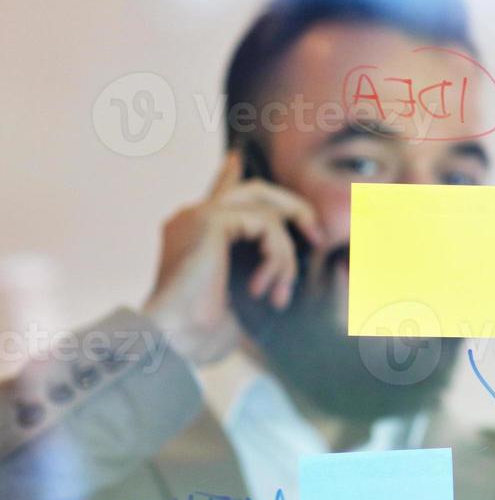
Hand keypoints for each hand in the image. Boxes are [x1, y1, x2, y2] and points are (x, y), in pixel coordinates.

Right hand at [141, 149, 322, 366]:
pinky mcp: (209, 219)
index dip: (229, 174)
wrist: (172, 342)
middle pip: (256, 190)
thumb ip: (259, 277)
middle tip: (318, 237)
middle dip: (295, 208)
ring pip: (268, 213)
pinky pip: (266, 224)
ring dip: (285, 257)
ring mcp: (199, 215)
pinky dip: (276, 257)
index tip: (236, 157)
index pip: (218, 193)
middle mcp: (192, 218)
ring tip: (278, 295)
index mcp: (194, 234)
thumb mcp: (241, 301)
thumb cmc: (202, 336)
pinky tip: (261, 288)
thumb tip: (295, 280)